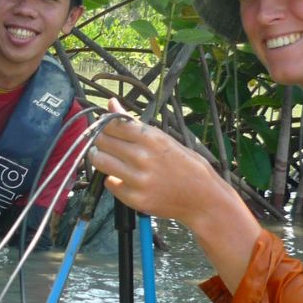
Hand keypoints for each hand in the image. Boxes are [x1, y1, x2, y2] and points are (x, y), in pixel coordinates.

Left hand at [89, 99, 226, 225]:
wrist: (203, 199)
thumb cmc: (188, 166)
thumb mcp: (165, 139)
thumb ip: (134, 124)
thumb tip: (111, 103)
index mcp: (152, 138)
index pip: (112, 124)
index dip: (104, 124)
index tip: (105, 127)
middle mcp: (142, 157)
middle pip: (102, 141)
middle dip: (99, 140)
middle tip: (104, 144)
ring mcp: (137, 179)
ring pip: (100, 162)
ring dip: (99, 158)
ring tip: (107, 158)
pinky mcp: (134, 198)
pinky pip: (109, 183)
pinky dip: (112, 180)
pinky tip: (122, 178)